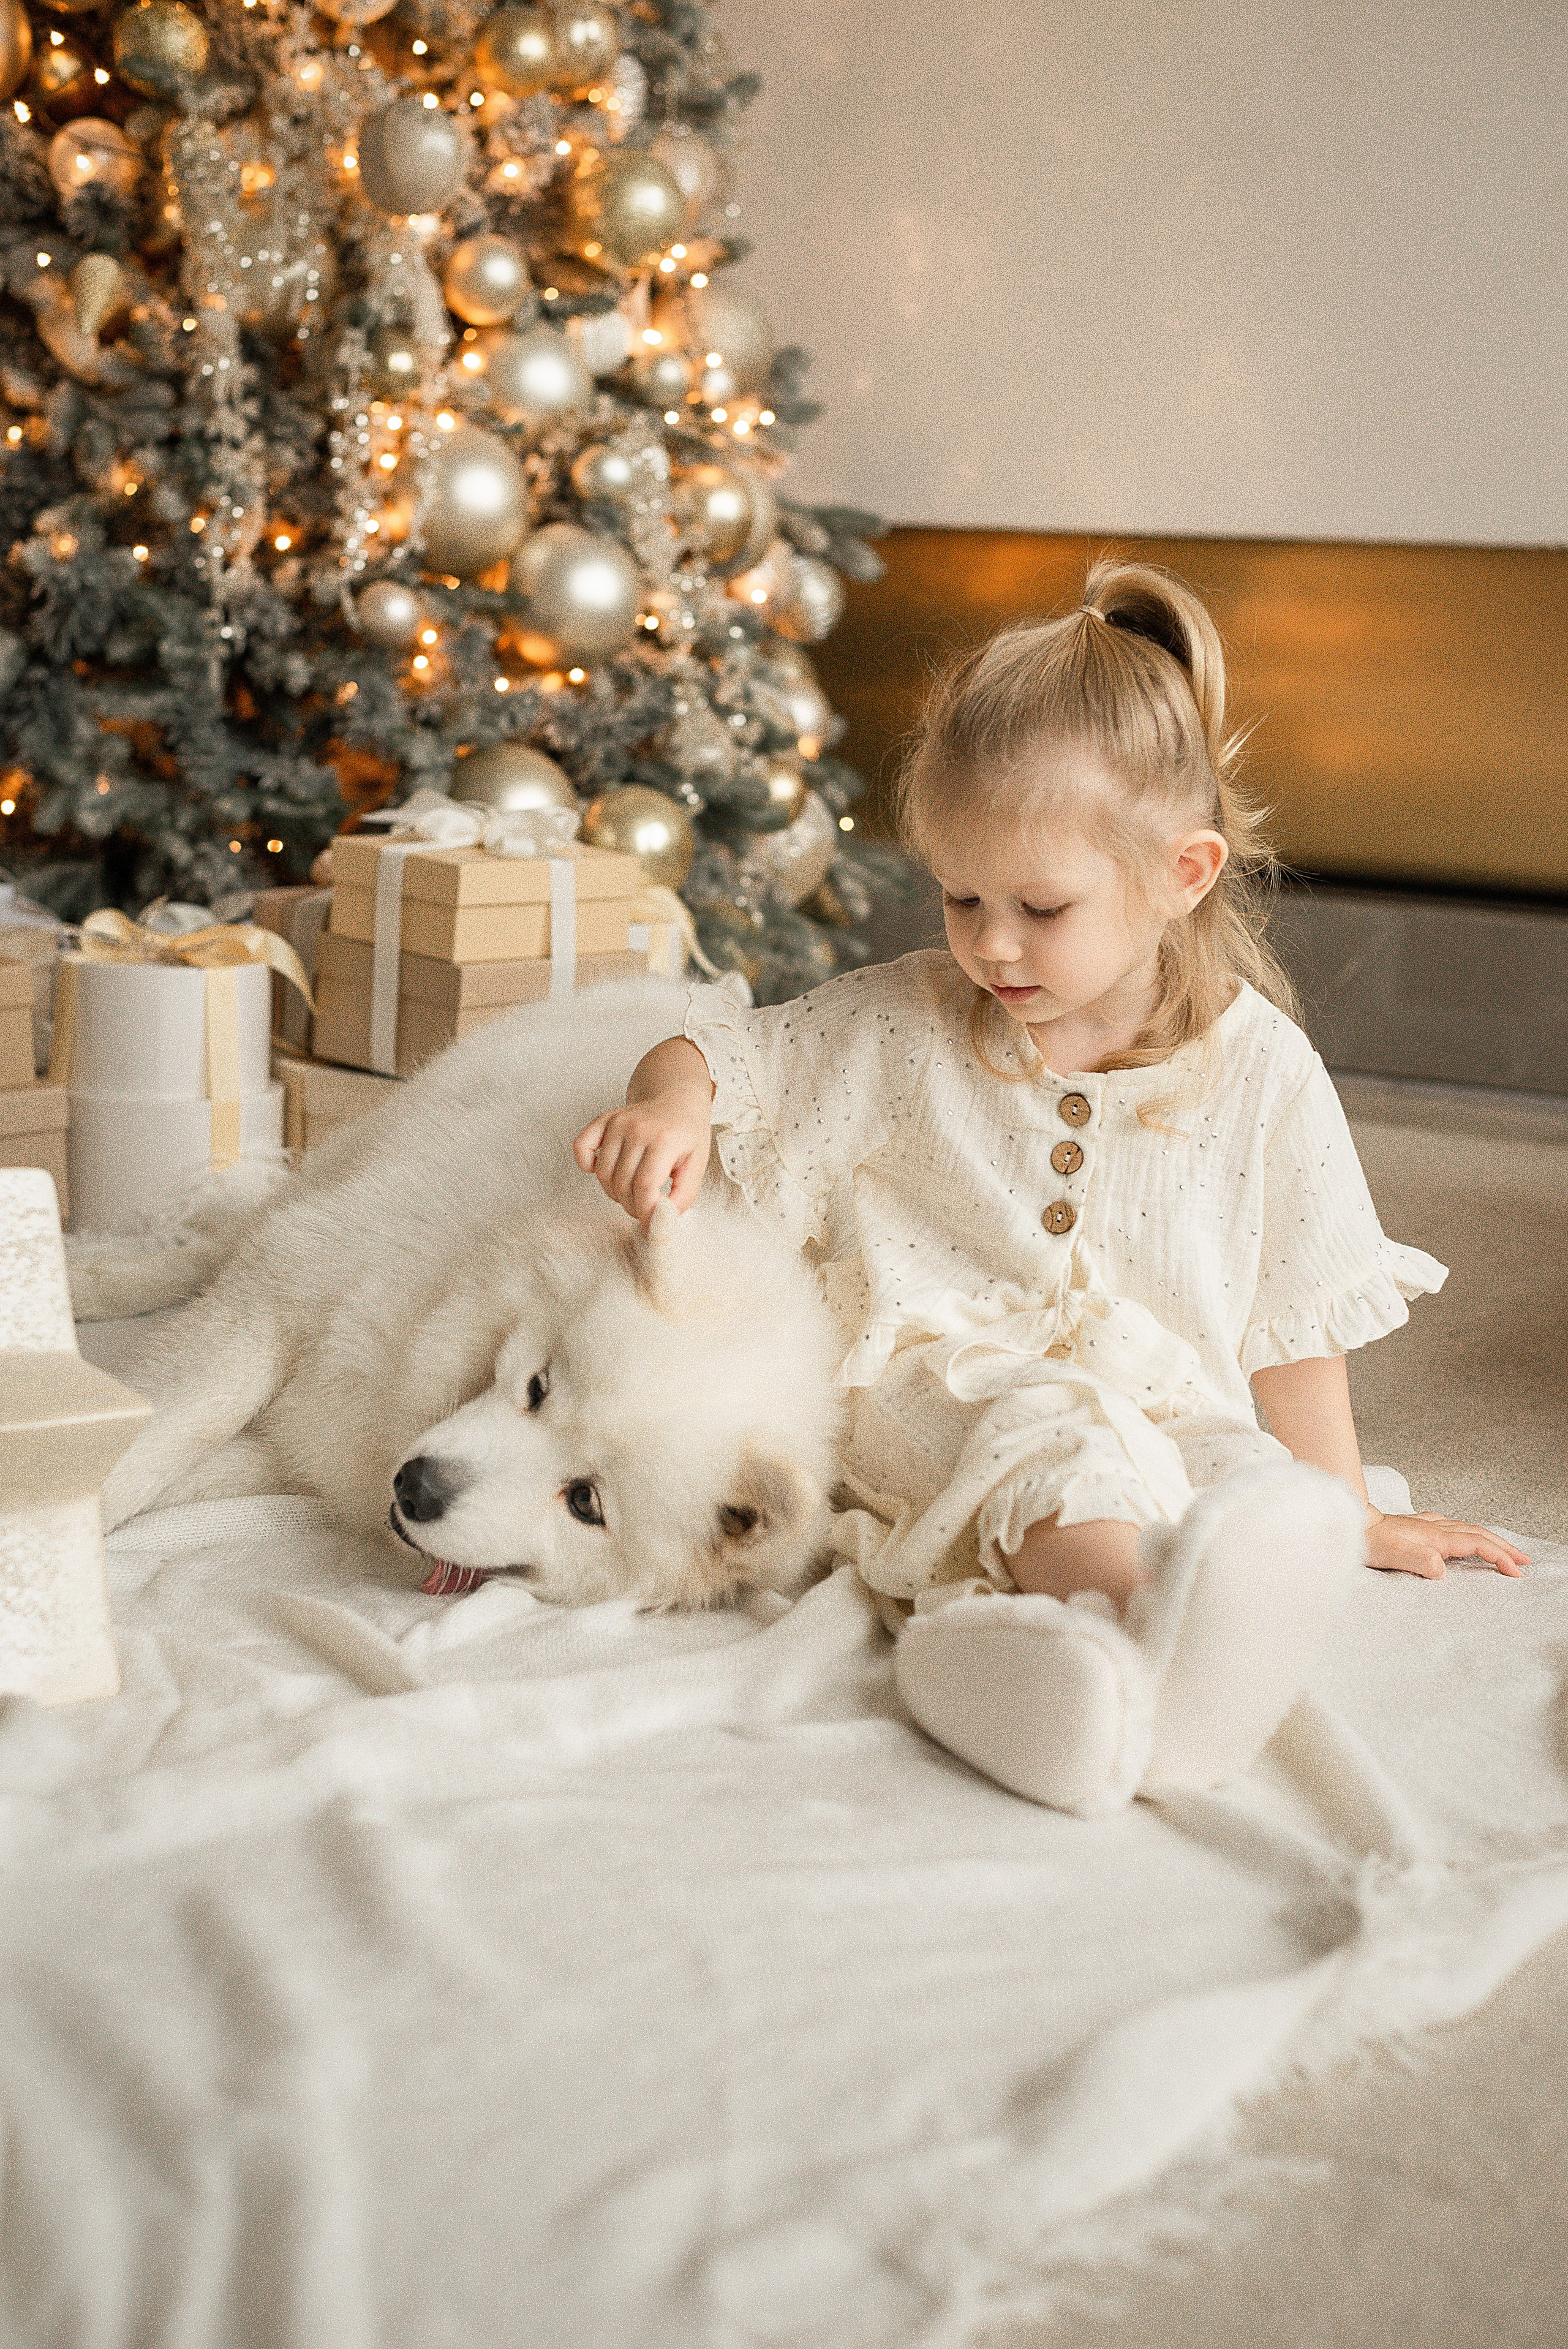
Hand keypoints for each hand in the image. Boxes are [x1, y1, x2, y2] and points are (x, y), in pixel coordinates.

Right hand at [573, 1092, 711, 1228]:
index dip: (645, 1212)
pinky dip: (585, 1165)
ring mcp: (617, 1124)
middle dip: (632, 1207)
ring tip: (631, 1192)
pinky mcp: (604, 1121)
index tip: (651, 1224)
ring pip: (603, 1173)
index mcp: (664, 1140)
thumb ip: (685, 1193)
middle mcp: (637, 1130)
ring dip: (614, 1193)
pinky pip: (581, 1146)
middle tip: (644, 1208)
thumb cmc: (687, 1132)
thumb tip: (666, 1219)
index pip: (645, 1185)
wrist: (677, 1098)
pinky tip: (602, 1171)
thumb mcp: (698, 1163)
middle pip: (623, 1183)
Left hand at [1364, 1508, 1527, 1580]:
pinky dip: (1466, 1532)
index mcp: (1435, 1537)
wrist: (1349, 1524)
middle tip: (1524, 1560)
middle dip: (1504, 1547)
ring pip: (1467, 1529)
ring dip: (1489, 1539)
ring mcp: (1426, 1525)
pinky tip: (1461, 1534)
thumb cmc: (1367, 1541)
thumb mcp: (1392, 1555)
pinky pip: (1451, 1527)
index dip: (1500, 1557)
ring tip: (1503, 1549)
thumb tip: (1441, 1570)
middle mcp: (1435, 1528)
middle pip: (1479, 1534)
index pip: (1478, 1544)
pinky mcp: (1416, 1526)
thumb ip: (1418, 1561)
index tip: (1516, 1571)